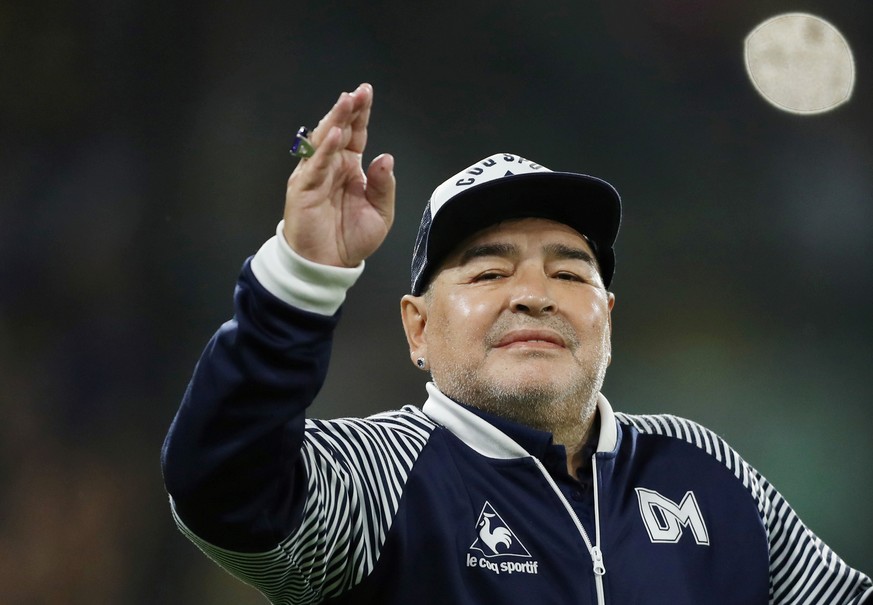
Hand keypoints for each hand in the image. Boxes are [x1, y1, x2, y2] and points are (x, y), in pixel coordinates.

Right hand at [282, 83, 394, 267]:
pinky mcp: (303, 189)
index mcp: (350, 167)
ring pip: (324, 142)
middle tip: (358, 92)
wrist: (329, 266)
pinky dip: (324, 150)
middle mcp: (331, 166)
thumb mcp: (380, 213)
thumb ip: (384, 186)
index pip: (356, 134)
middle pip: (339, 131)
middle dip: (347, 110)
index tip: (366, 93)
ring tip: (346, 102)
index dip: (360, 114)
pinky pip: (314, 166)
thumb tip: (385, 156)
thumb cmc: (352, 239)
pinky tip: (335, 135)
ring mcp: (315, 175)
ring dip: (335, 121)